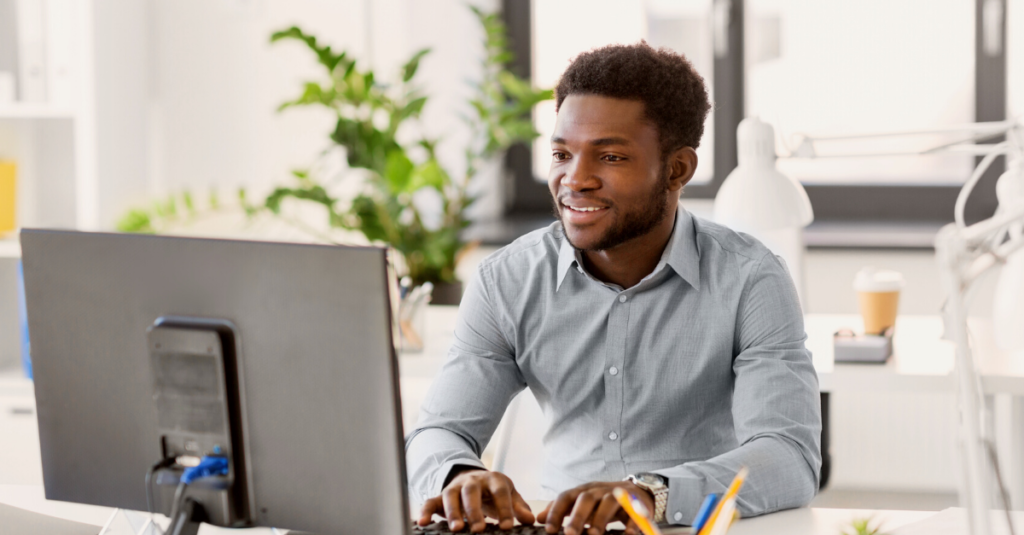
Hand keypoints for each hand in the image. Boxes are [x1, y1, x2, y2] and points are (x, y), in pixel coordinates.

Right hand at [417, 469, 535, 531]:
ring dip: (452, 512)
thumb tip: (531, 520)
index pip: (500, 492)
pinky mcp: (440, 496)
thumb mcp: (510, 495)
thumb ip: (519, 507)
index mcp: (493, 479)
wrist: (475, 478)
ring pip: (451, 496)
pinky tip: (423, 522)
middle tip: (479, 529)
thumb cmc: (494, 491)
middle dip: (474, 511)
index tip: (508, 527)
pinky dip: (425, 511)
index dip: (504, 509)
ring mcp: (455, 487)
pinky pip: (430, 501)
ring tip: (456, 529)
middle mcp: (472, 481)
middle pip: (472, 492)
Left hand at [537, 481, 652, 534]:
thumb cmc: (602, 500)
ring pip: (609, 502)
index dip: (556, 512)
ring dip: (600, 519)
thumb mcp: (581, 502)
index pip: (566, 497)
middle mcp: (599, 490)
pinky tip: (626, 534)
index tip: (549, 530)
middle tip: (570, 534)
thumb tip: (540, 518)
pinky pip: (634, 511)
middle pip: (586, 499)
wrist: (636, 491)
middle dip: (577, 516)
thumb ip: (562, 509)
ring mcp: (618, 494)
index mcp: (583, 490)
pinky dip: (631, 522)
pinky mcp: (636, 503)